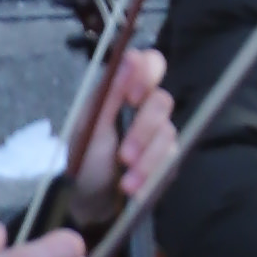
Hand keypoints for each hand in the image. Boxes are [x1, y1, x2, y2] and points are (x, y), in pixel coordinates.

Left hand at [68, 47, 174, 225]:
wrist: (89, 200)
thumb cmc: (85, 158)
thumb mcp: (90, 127)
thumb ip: (111, 94)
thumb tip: (129, 56)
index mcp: (125, 90)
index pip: (151, 63)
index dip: (147, 74)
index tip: (131, 97)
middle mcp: (146, 107)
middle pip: (163, 101)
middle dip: (143, 130)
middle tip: (124, 155)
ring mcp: (159, 133)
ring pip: (168, 134)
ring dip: (146, 160)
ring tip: (126, 182)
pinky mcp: (168, 158)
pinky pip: (171, 160)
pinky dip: (152, 176)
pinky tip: (135, 188)